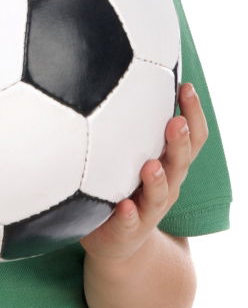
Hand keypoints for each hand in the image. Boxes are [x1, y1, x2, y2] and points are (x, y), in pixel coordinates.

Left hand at [79, 83, 208, 263]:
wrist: (117, 240)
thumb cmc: (121, 183)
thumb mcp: (128, 151)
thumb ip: (125, 118)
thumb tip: (113, 66)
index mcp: (169, 162)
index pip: (191, 135)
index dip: (193, 113)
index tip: (186, 86)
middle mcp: (166, 183)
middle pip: (181, 162)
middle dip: (180, 141)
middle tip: (176, 122)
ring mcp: (150, 208)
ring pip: (161, 194)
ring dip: (157, 180)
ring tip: (150, 166)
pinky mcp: (128, 229)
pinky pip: (131, 223)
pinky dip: (129, 215)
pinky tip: (124, 206)